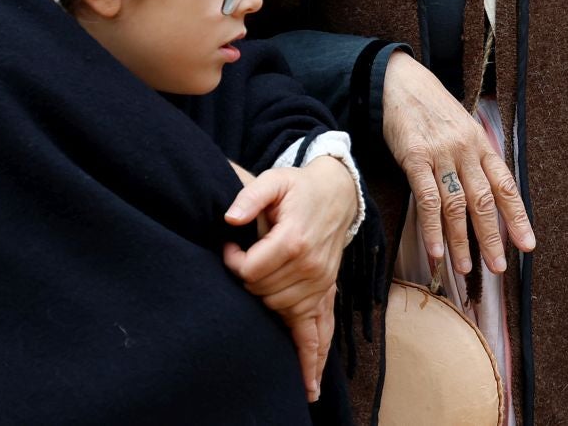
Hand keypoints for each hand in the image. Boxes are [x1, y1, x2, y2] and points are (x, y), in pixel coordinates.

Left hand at [223, 157, 356, 401]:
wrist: (337, 194)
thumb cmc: (299, 188)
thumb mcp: (273, 180)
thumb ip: (249, 196)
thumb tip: (230, 219)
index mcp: (294, 242)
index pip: (250, 270)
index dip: (233, 261)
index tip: (230, 247)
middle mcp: (309, 269)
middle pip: (262, 294)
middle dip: (246, 280)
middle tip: (242, 259)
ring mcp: (320, 285)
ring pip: (279, 311)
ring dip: (264, 303)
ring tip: (256, 288)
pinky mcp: (325, 294)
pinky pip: (320, 333)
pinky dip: (313, 360)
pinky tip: (309, 387)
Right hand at [381, 51, 535, 275]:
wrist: (400, 83)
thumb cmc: (432, 109)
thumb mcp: (462, 128)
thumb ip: (475, 158)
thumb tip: (489, 193)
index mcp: (481, 144)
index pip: (505, 185)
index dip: (518, 217)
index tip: (528, 244)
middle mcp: (466, 150)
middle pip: (484, 201)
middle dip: (492, 237)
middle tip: (498, 268)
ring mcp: (440, 154)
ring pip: (456, 206)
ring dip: (461, 241)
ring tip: (466, 269)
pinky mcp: (414, 158)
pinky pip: (427, 199)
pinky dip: (432, 228)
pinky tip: (436, 251)